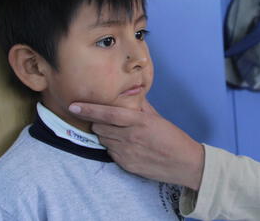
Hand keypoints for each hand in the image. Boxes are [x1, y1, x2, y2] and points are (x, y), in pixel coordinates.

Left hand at [69, 100, 204, 190]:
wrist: (185, 164)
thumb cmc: (173, 138)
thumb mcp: (158, 118)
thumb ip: (141, 107)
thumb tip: (129, 94)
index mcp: (138, 122)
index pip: (107, 113)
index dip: (88, 109)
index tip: (74, 105)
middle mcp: (130, 137)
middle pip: (99, 127)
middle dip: (98, 122)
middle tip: (106, 119)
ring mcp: (126, 153)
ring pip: (103, 140)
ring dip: (106, 134)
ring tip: (120, 133)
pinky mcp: (126, 165)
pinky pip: (111, 153)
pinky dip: (113, 147)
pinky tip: (127, 145)